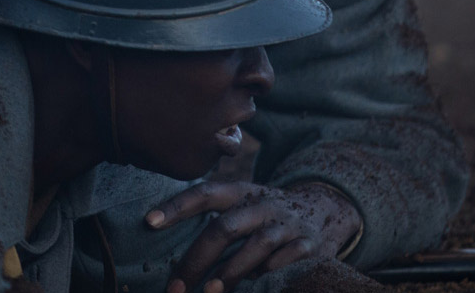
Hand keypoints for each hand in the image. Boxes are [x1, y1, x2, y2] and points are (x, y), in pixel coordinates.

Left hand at [146, 181, 361, 292]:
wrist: (325, 209)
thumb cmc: (268, 215)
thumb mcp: (244, 207)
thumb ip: (216, 223)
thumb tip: (176, 254)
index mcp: (241, 192)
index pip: (205, 193)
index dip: (177, 205)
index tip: (149, 222)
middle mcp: (262, 204)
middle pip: (224, 228)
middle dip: (197, 259)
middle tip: (176, 287)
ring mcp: (286, 224)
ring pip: (255, 247)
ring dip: (230, 271)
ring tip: (210, 291)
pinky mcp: (307, 244)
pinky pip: (284, 260)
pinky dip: (268, 272)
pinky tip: (255, 284)